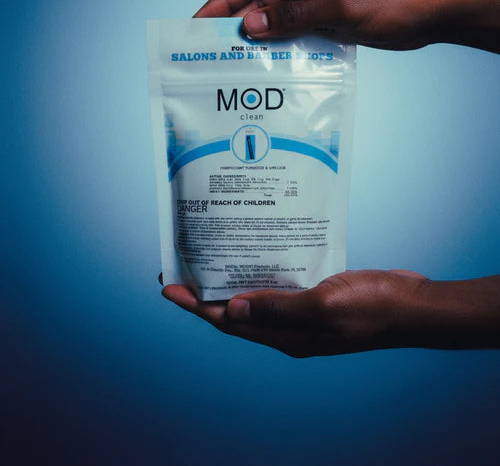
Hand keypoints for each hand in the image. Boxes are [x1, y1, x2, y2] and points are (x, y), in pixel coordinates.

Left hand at [162, 270, 428, 356]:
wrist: (410, 305)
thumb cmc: (372, 309)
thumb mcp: (322, 307)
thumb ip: (277, 308)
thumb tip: (231, 310)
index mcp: (285, 334)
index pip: (227, 321)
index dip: (196, 306)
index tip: (169, 287)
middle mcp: (288, 326)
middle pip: (235, 310)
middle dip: (206, 292)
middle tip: (182, 268)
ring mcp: (302, 311)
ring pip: (256, 297)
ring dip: (233, 280)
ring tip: (211, 257)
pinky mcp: (315, 295)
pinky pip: (279, 285)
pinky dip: (263, 271)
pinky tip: (257, 253)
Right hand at [195, 0, 499, 52]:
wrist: (432, 13)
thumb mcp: (340, 8)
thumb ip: (293, 17)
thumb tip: (250, 25)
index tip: (200, 19)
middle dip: (238, 20)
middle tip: (210, 46)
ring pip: (278, 15)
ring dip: (259, 35)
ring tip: (233, 58)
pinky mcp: (328, 15)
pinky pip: (296, 28)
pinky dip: (282, 43)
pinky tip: (267, 61)